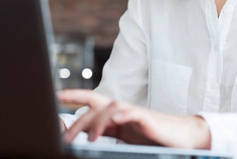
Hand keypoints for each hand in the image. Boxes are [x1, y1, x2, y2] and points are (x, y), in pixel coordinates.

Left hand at [56, 89, 210, 148]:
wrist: (180, 136)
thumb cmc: (152, 136)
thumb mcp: (125, 136)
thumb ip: (108, 133)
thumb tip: (86, 137)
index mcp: (115, 114)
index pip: (90, 101)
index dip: (73, 96)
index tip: (56, 96)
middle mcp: (121, 109)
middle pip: (95, 104)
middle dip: (78, 115)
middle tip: (65, 134)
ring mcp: (133, 112)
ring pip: (109, 109)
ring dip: (96, 123)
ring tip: (87, 139)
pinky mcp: (145, 118)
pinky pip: (130, 113)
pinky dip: (119, 116)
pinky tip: (112, 121)